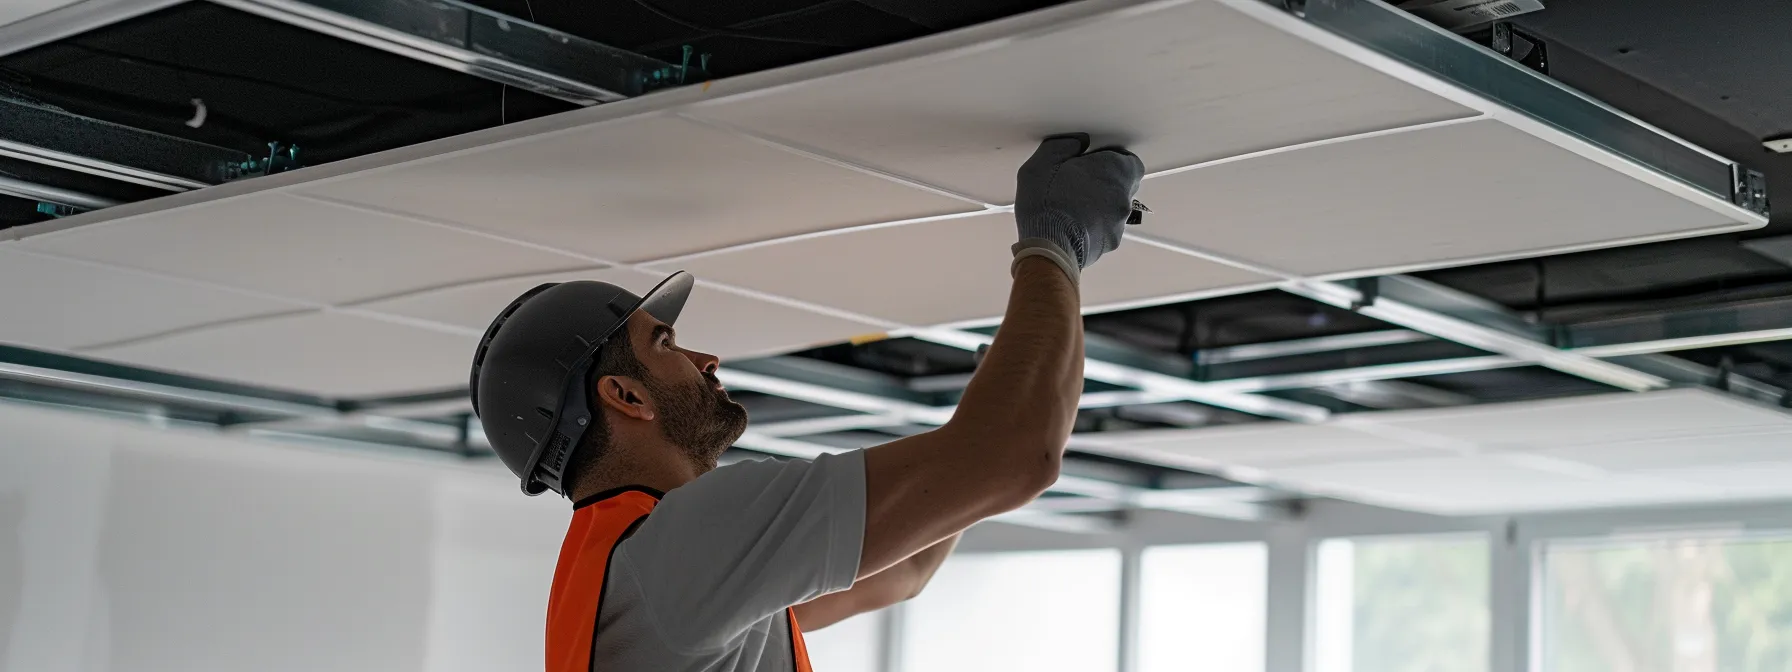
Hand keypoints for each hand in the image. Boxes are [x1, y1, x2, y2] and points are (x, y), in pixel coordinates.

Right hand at [1012, 134, 1144, 280]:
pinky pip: (1105, 228)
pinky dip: (1093, 225)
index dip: (1111, 159)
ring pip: (1114, 208)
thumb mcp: (1044, 161)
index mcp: (1115, 170)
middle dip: (1104, 182)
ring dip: (1099, 205)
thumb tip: (1075, 144)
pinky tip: (1071, 224)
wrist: (1048, 247)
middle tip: (1079, 182)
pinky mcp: (1109, 243)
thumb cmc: (1048, 205)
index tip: (1093, 161)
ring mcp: (1119, 222)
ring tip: (1071, 206)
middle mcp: (1123, 196)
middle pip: (1123, 184)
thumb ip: (1065, 144)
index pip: (1129, 160)